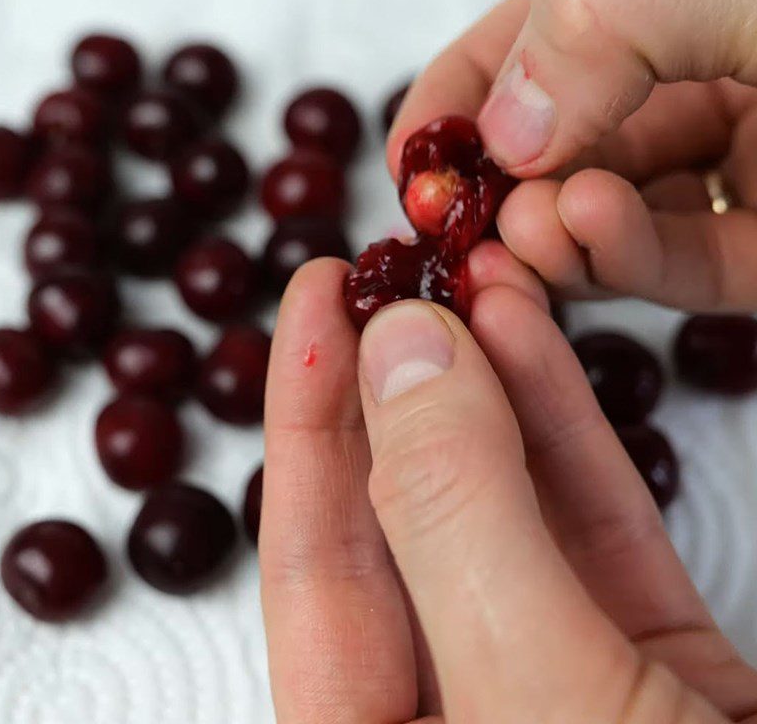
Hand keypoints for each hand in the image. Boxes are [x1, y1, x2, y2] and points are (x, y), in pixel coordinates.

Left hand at [260, 256, 756, 721]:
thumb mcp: (544, 698)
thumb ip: (456, 517)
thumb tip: (396, 350)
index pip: (309, 550)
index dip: (305, 408)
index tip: (312, 294)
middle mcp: (445, 712)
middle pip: (398, 514)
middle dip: (397, 378)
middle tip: (394, 268)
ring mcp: (546, 684)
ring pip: (496, 499)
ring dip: (484, 379)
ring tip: (474, 276)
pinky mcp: (643, 672)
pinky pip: (583, 523)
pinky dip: (560, 424)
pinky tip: (530, 337)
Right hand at [389, 0, 756, 311]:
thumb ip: (616, 16)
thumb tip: (506, 126)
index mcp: (677, 0)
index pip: (536, 42)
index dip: (459, 94)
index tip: (410, 156)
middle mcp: (694, 84)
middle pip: (556, 140)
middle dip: (495, 182)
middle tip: (453, 215)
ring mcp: (726, 173)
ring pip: (603, 216)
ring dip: (546, 233)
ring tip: (524, 229)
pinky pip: (676, 269)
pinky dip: (620, 260)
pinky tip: (587, 231)